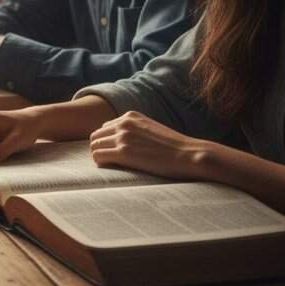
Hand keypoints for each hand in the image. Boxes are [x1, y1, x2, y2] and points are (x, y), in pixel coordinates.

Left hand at [89, 111, 213, 179]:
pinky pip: (99, 156)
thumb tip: (123, 141)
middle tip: (109, 161)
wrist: (190, 155)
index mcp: (131, 116)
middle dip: (100, 148)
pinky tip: (110, 169)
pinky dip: (101, 163)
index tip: (113, 152)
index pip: (105, 127)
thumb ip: (136, 131)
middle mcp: (124, 123)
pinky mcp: (124, 152)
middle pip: (96, 135)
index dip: (107, 141)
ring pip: (94, 146)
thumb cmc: (175, 147)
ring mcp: (123, 137)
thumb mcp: (152, 130)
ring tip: (111, 166)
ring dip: (99, 156)